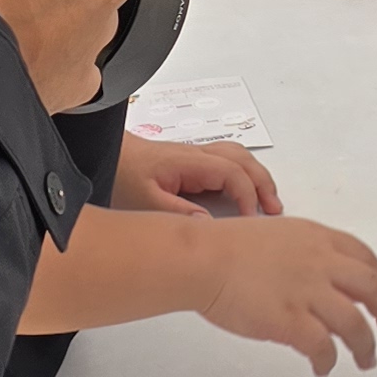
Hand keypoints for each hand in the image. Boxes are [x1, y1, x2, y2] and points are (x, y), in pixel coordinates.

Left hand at [118, 135, 283, 217]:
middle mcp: (196, 155)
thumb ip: (176, 212)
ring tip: (267, 202)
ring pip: (237, 158)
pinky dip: (243, 176)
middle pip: (243, 161)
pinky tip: (242, 194)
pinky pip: (227, 164)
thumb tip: (209, 223)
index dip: (247, 195)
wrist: (102, 153)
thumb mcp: (143, 199)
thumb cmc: (119, 172)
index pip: (232, 173)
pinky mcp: (189, 164)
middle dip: (263, 183)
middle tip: (275, 209)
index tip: (250, 219)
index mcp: (188, 161)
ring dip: (256, 177)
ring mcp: (194, 157)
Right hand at [195, 216, 376, 374]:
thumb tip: (309, 280)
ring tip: (366, 361)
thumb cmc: (226, 246)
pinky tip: (323, 369)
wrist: (203, 258)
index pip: (364, 257)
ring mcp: (308, 292)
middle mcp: (321, 263)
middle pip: (373, 288)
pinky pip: (323, 347)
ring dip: (366, 346)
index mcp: (317, 239)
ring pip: (355, 324)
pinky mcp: (291, 321)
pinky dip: (328, 361)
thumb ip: (301, 254)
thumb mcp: (276, 235)